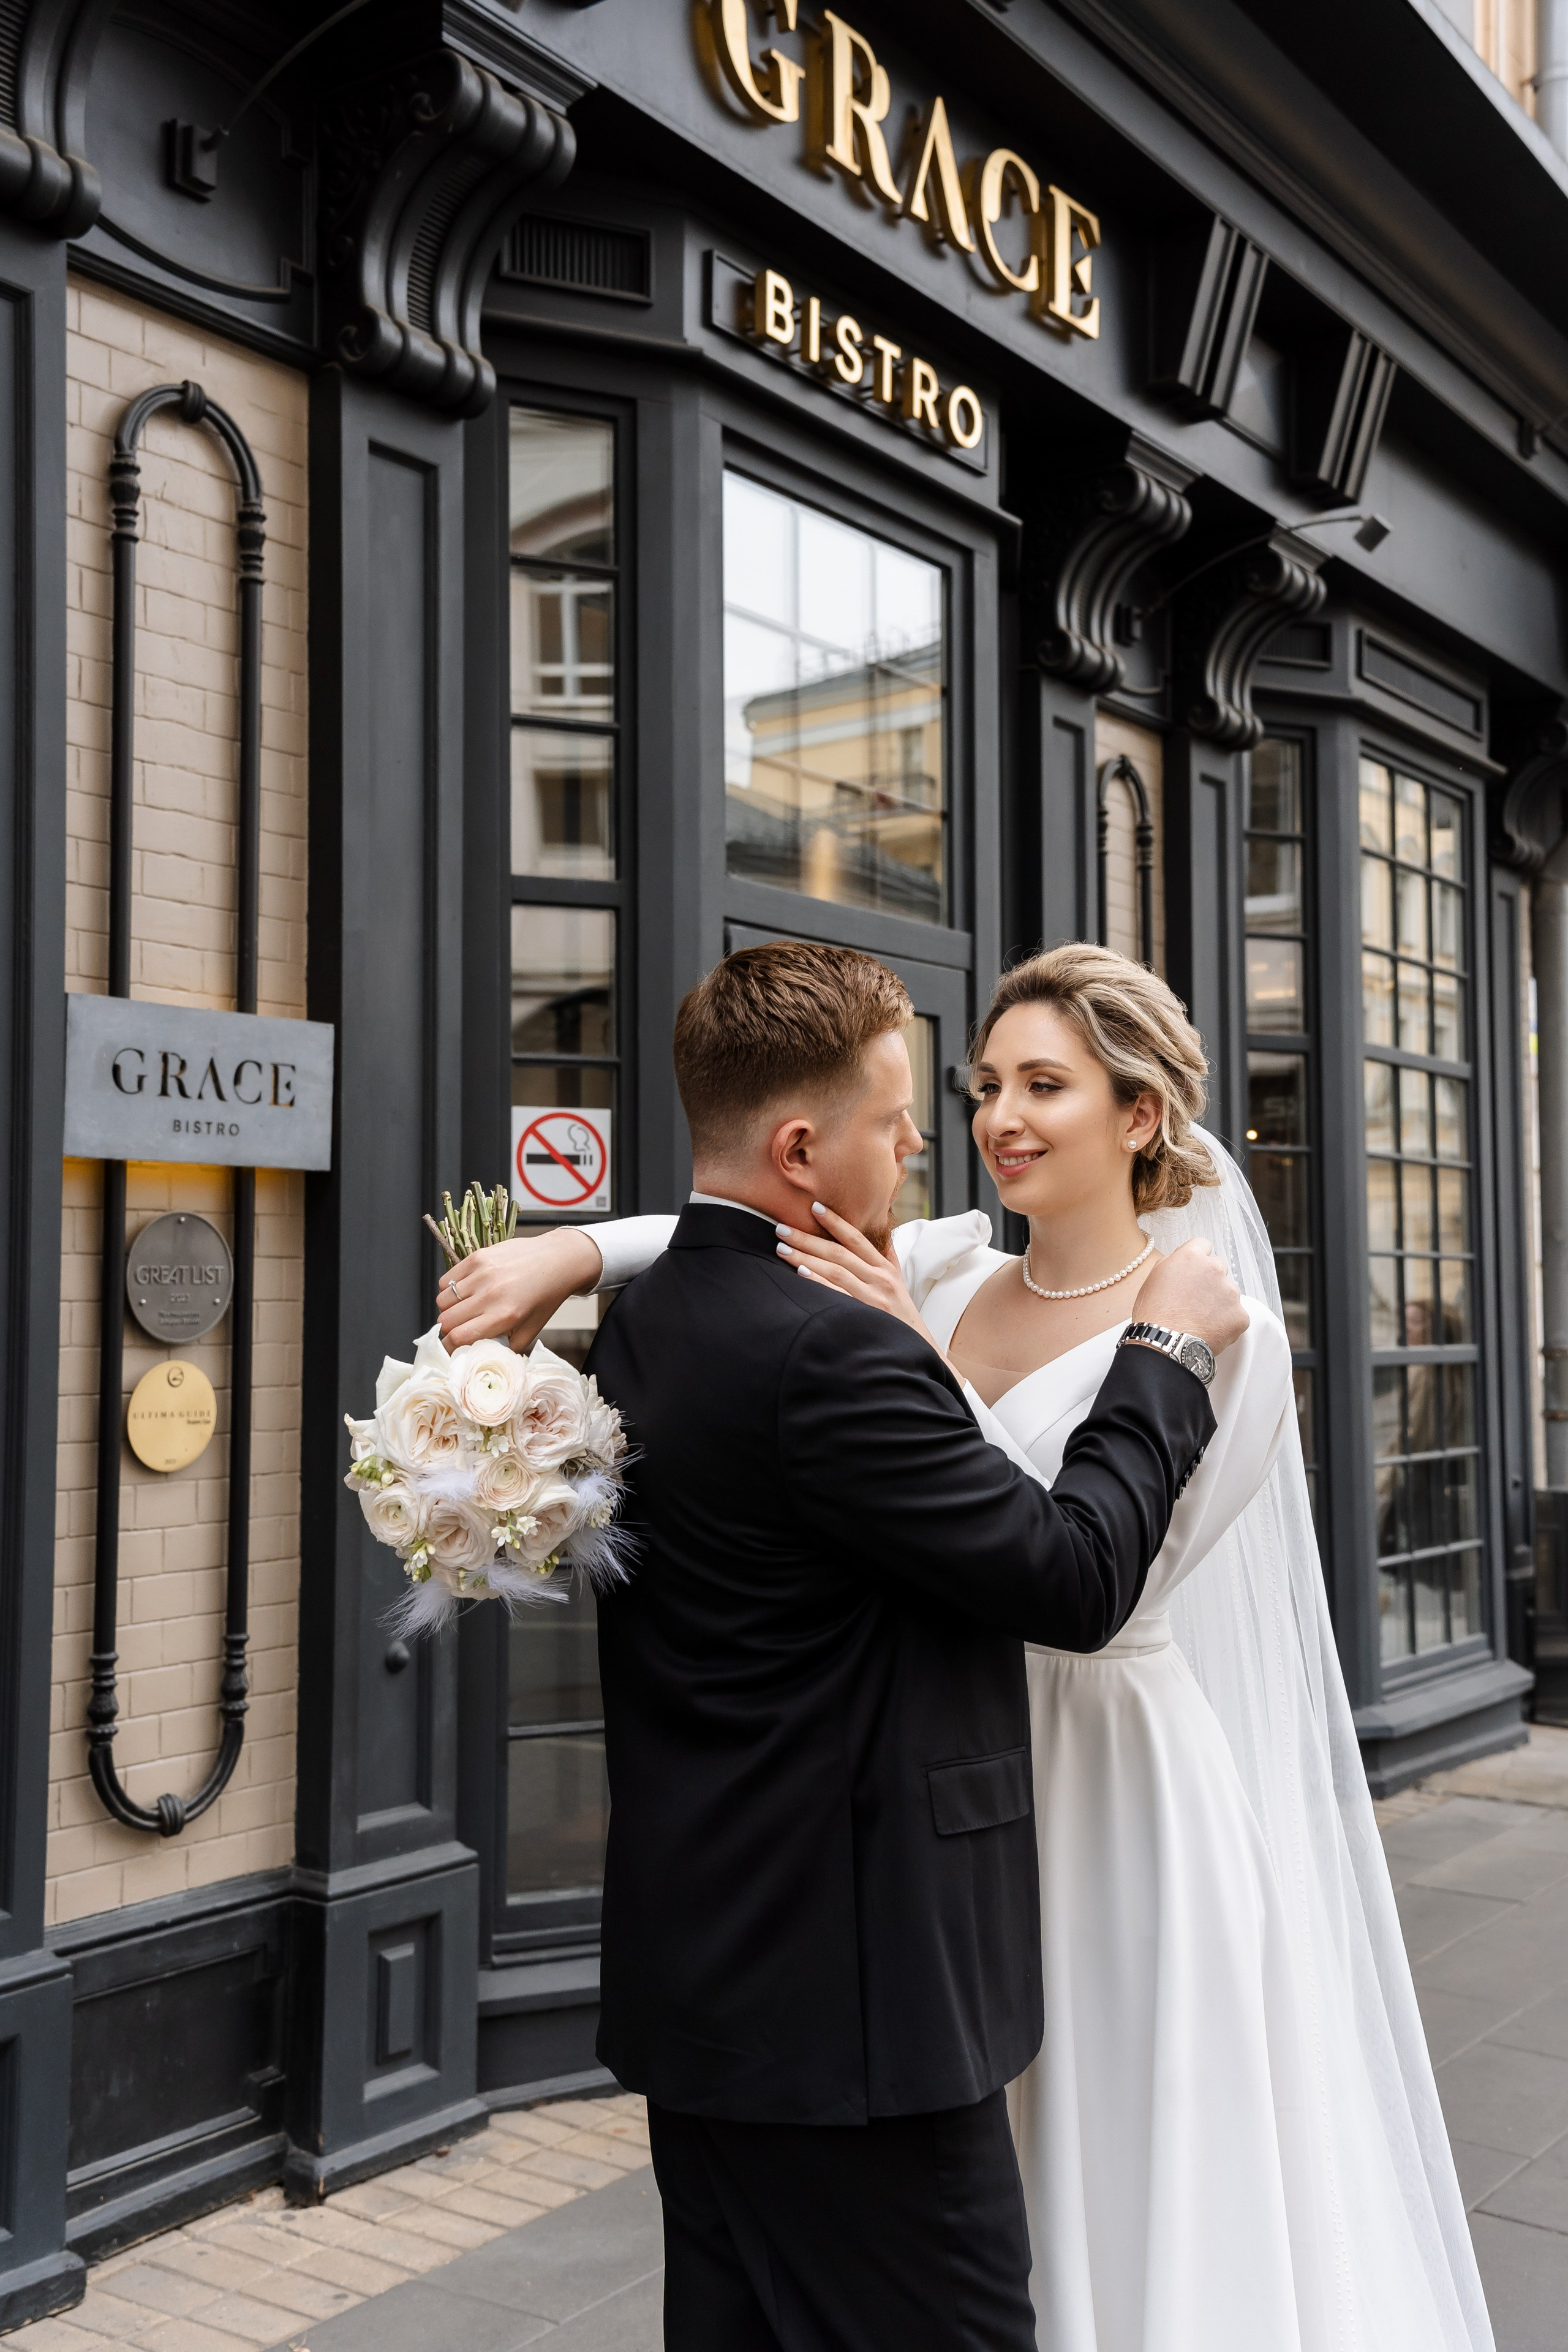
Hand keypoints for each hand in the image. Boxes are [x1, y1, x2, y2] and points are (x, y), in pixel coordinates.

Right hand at [436, 1227, 602, 1352]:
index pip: (459, 1336)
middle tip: (457, 1328)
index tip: (452, 1346)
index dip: (450, 1346)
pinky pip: (446, 1280)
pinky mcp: (477, 1257)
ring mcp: (481, 1274)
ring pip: (442, 1300)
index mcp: (504, 1316)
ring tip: (462, 1309)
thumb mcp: (532, 1330)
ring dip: (448, 1309)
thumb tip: (484, 1353)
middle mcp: (490, 1295)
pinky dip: (449, 1289)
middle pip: (446, 1320)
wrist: (557, 1260)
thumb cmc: (545, 1296)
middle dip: (448, 1329)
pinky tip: (464, 1291)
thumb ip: (508, 1347)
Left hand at [776, 1204, 944, 1355]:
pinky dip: (819, 1283)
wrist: (916, 1352)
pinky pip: (837, 1296)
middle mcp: (880, 1280)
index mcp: (885, 1269)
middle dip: (808, 1238)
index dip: (836, 1221)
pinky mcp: (866, 1316)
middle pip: (839, 1253)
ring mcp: (872, 1298)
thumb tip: (880, 1230)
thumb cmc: (901, 1317)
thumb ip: (887, 1256)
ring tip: (782, 1248)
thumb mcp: (899, 1282)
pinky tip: (801, 1273)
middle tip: (782, 1228)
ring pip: (835, 1271)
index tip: (814, 1207)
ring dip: (806, 1257)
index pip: (857, 1239)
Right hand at [1130, 1239, 1245, 1355]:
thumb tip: (1185, 1260)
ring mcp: (1230, 1292)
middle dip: (1210, 1280)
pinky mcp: (1240, 1315)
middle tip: (1196, 1299)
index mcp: (1192, 1257)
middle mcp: (1214, 1269)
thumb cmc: (1155, 1314)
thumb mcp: (1155, 1277)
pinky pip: (1237, 1315)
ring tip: (1201, 1318)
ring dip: (1219, 1301)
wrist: (1166, 1344)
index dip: (1197, 1260)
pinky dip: (1226, 1322)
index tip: (1193, 1272)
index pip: (1203, 1245)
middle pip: (1218, 1267)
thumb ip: (1174, 1262)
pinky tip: (1209, 1329)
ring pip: (1229, 1292)